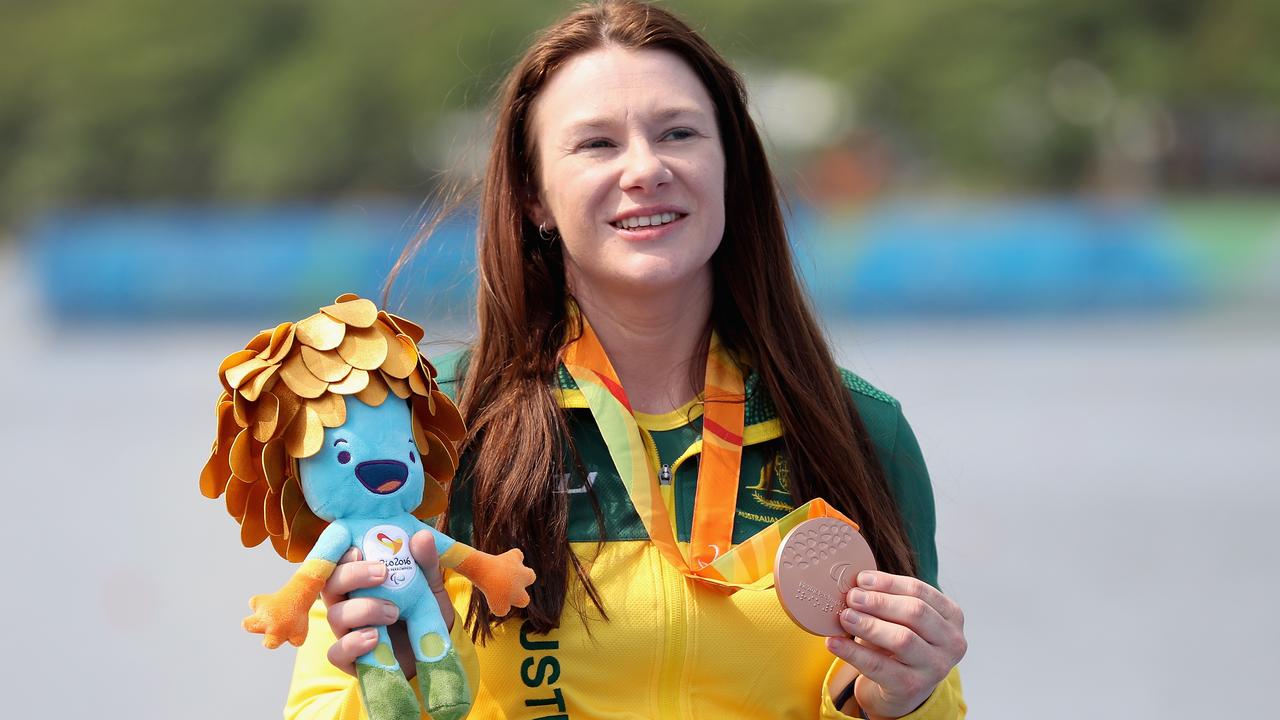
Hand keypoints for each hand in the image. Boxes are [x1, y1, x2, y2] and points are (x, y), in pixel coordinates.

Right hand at [322, 530, 454, 677]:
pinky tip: (375, 638)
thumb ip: (425, 563)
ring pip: (334, 615)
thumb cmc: (425, 612)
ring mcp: (346, 631)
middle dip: (352, 575)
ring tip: (394, 612)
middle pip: (330, 584)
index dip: (341, 555)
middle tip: (382, 573)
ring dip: (363, 610)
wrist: (435, 652)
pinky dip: (352, 644)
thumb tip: (422, 536)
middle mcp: (347, 603)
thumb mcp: (430, 585)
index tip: (358, 549)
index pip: (339, 562)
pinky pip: (336, 653)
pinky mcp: (350, 659)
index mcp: (360, 581)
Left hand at [825, 571, 966, 719]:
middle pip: (915, 612)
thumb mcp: (900, 618)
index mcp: (951, 616)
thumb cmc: (900, 642)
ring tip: (844, 616)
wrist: (902, 689)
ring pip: (901, 639)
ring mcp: (935, 667)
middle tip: (851, 597)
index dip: (888, 583)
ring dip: (869, 625)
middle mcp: (951, 642)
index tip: (861, 579)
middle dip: (879, 602)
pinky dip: (853, 652)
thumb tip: (855, 584)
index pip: (920, 591)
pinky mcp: (912, 688)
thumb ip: (885, 599)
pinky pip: (879, 667)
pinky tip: (833, 642)